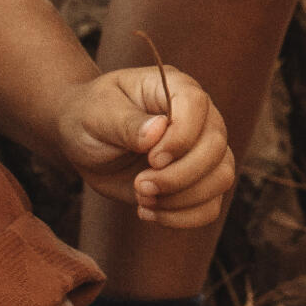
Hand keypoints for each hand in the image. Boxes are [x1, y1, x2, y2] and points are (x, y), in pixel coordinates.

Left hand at [60, 61, 234, 226]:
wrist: (84, 142)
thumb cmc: (88, 118)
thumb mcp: (97, 115)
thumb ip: (126, 123)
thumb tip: (158, 131)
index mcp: (174, 87)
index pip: (197, 105)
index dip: (181, 137)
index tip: (151, 159)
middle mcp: (198, 117)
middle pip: (216, 147)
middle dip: (179, 176)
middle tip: (140, 186)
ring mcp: (202, 150)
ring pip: (221, 177)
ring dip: (183, 199)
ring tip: (142, 199)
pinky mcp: (197, 181)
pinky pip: (211, 205)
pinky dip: (183, 217)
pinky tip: (148, 211)